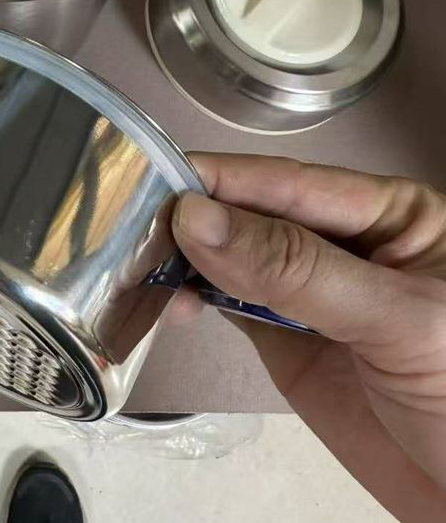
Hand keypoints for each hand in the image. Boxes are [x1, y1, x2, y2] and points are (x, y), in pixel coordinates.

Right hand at [172, 153, 445, 522]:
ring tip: (136, 265)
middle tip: (128, 228)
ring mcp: (313, 293)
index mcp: (391, 213)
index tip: (155, 181)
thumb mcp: (393, 320)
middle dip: (198, 217)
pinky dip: (195, 299)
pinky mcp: (288, 341)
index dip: (224, 181)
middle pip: (257, 214)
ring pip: (236, 257)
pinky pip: (232, 303)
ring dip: (188, 258)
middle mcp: (347, 242)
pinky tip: (166, 300)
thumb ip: (295, 268)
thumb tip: (195, 218)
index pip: (294, 183)